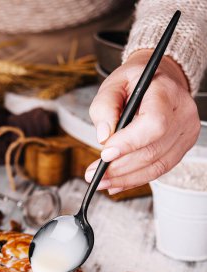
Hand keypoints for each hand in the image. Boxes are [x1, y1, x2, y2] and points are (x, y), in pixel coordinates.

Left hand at [85, 50, 200, 194]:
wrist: (159, 81)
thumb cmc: (135, 82)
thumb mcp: (113, 84)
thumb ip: (104, 107)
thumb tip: (104, 137)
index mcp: (166, 93)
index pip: (153, 124)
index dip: (128, 143)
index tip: (105, 155)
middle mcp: (182, 114)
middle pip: (152, 150)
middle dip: (119, 167)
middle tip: (94, 174)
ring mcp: (185, 133)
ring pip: (156, 166)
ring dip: (125, 178)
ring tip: (102, 181)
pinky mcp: (181, 148)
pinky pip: (159, 170)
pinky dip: (135, 179)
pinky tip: (118, 183)